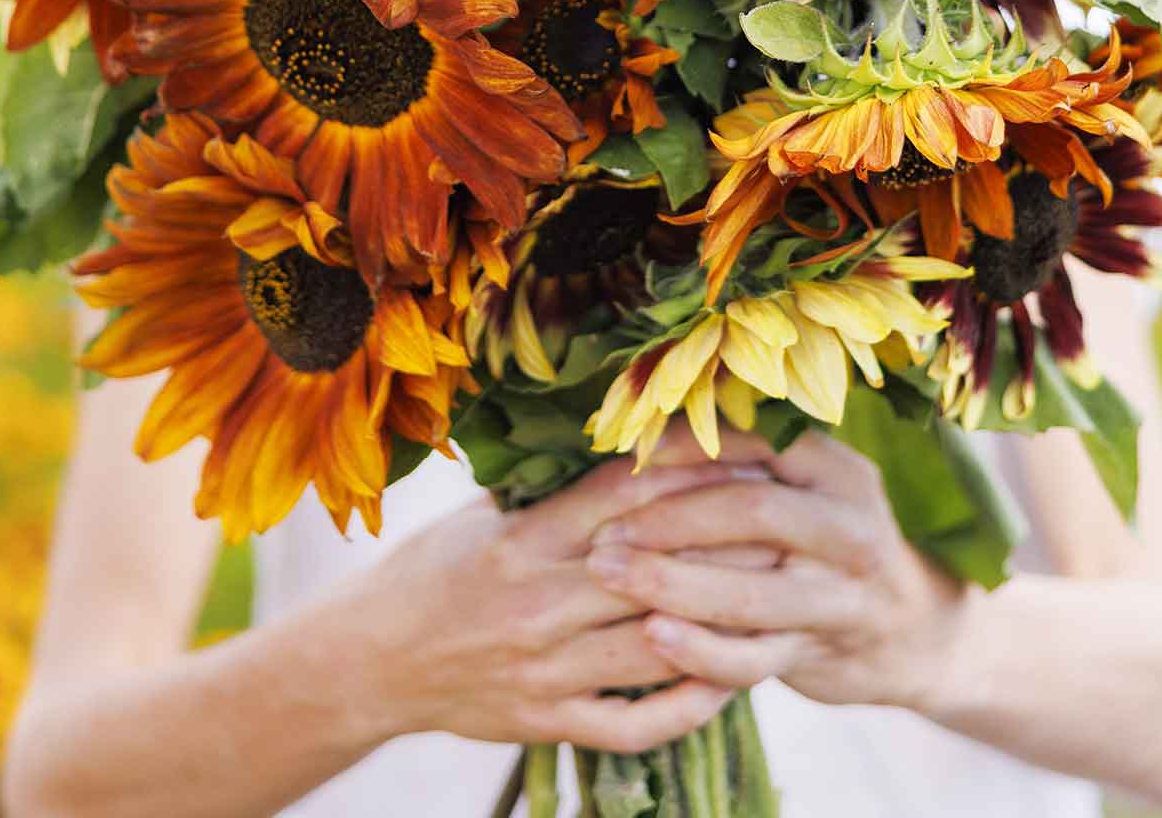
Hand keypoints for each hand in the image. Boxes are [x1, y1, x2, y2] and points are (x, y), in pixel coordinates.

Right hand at [348, 437, 775, 755]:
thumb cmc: (436, 568)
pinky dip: (688, 703)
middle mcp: (539, 603)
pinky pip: (634, 722)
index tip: (749, 455)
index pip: (626, 497)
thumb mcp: (487, 512)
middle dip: (728, 544)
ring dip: (724, 619)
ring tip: (780, 593)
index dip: (694, 472)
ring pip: (657, 644)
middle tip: (788, 521)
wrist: (372, 660)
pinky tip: (732, 677)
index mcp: (524, 539)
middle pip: (656, 569)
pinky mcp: (550, 722)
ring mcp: (546, 671)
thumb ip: (556, 488)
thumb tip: (636, 439)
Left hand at [584, 431, 969, 714]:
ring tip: (607, 575)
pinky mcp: (822, 653)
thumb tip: (649, 433)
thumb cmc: (828, 543)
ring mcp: (840, 596)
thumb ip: (754, 467)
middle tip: (604, 530)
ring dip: (671, 584)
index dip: (688, 445)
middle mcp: (848, 527)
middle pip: (752, 513)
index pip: (759, 442)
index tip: (626, 452)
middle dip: (668, 520)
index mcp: (837, 471)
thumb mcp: (814, 490)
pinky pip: (755, 658)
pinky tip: (653, 638)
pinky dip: (700, 650)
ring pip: (750, 592)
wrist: (912, 632)